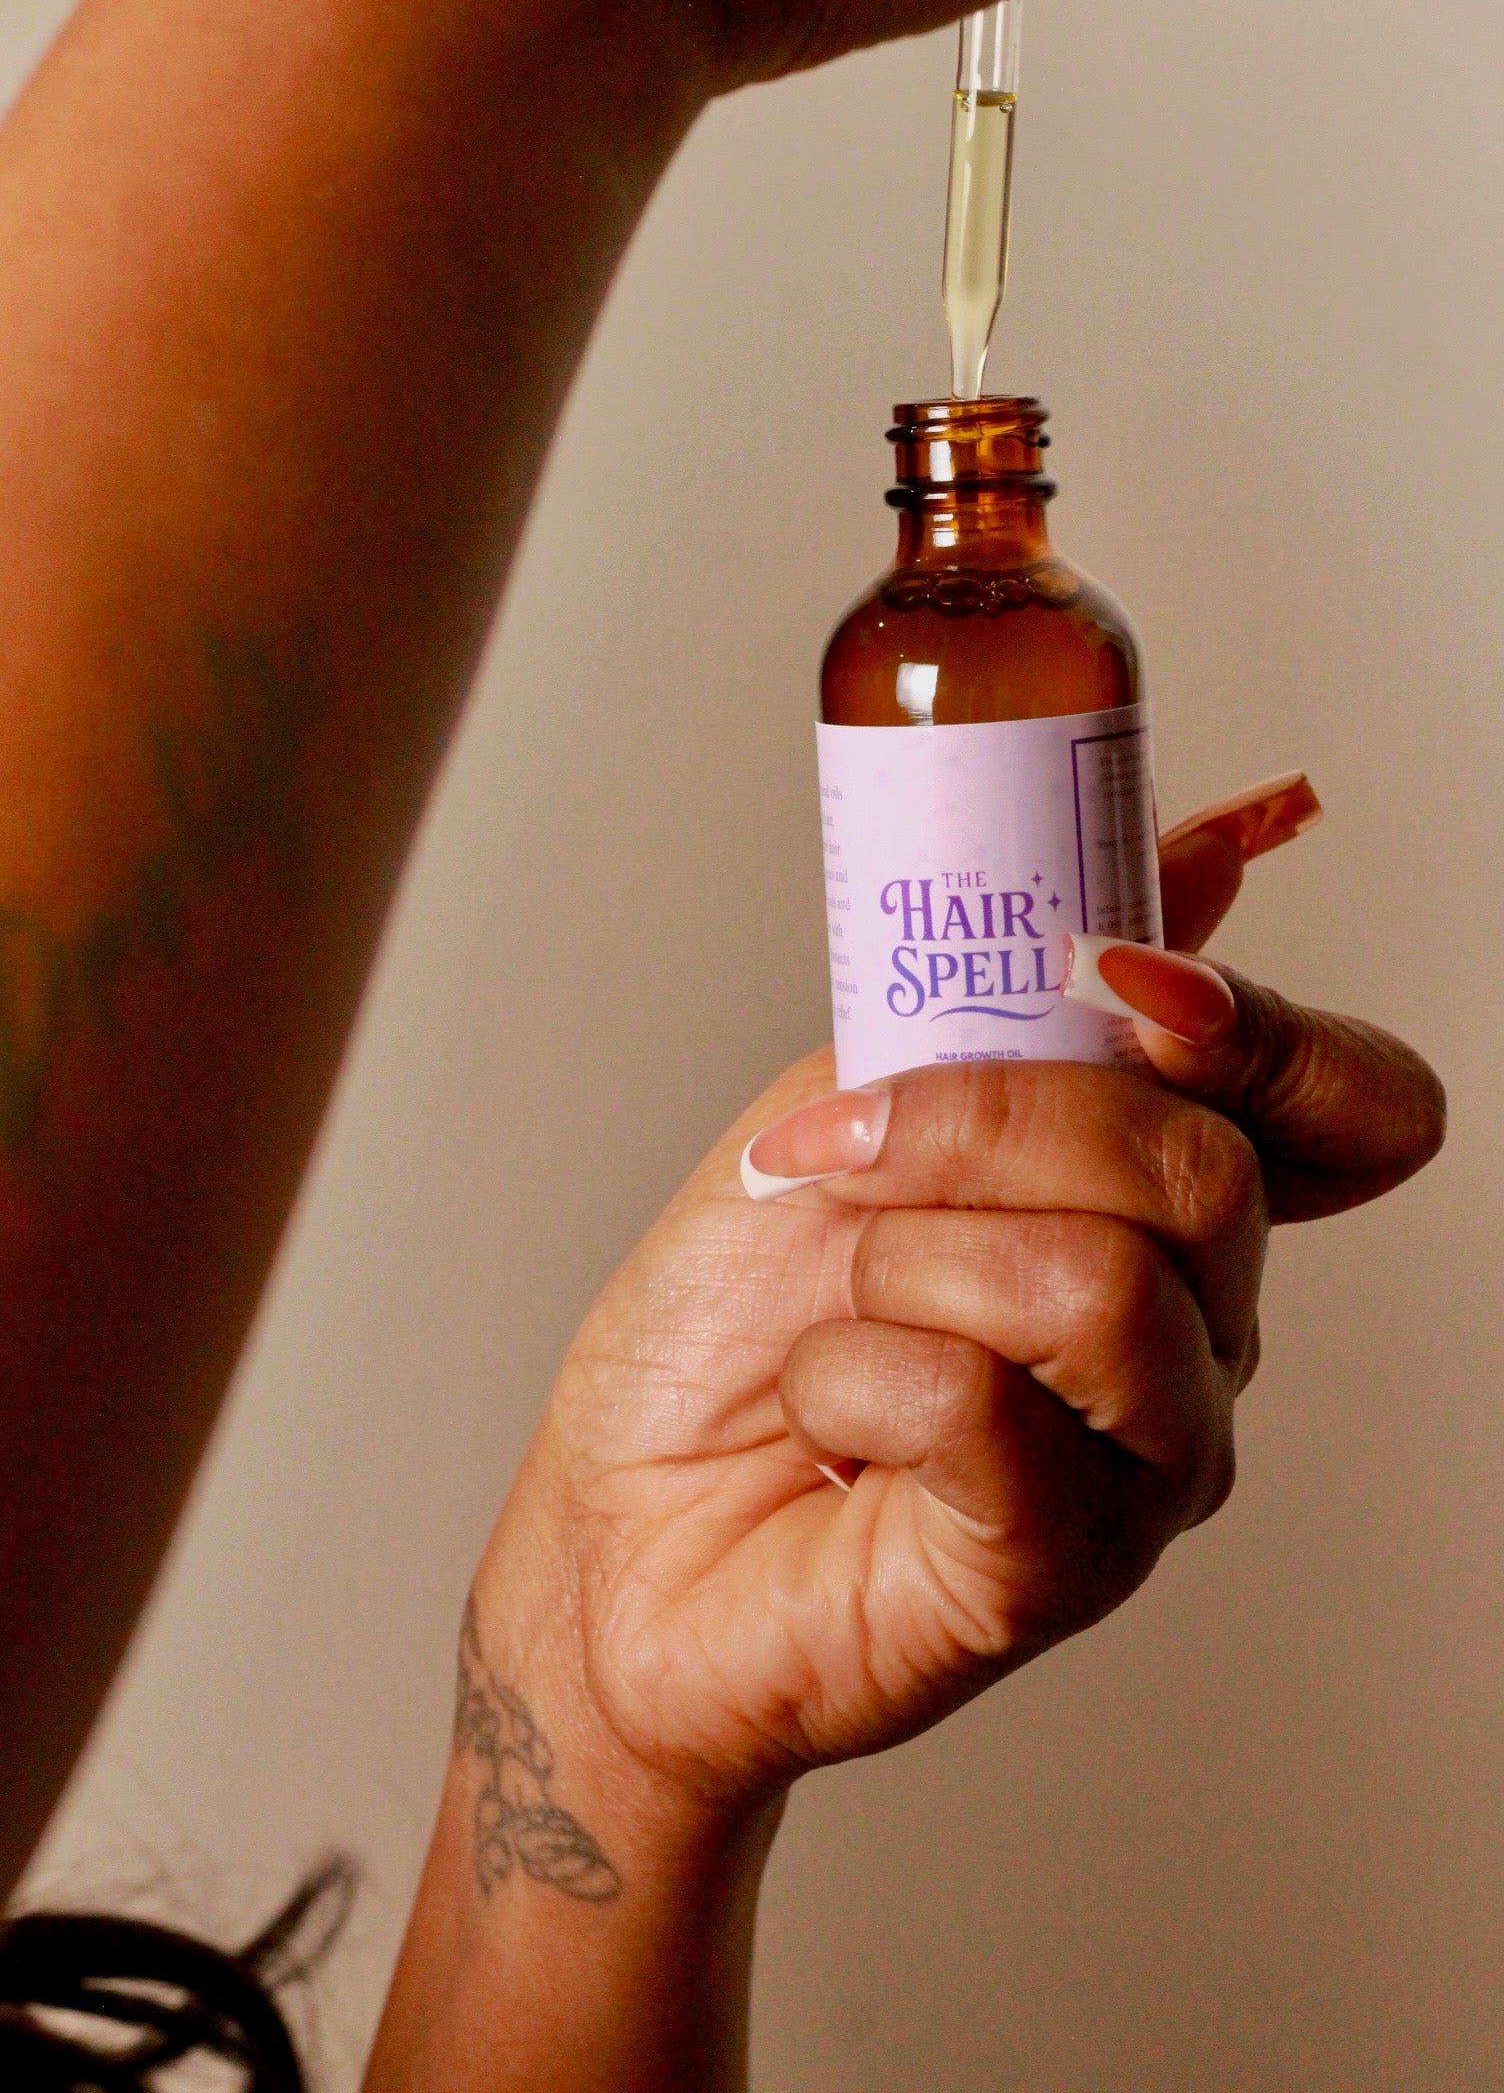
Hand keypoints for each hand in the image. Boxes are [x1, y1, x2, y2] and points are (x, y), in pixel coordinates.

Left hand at [471, 787, 1443, 1804]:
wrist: (618, 1513)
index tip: (1121, 981)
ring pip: (1102, 1284)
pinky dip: (851, 1376)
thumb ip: (1018, 993)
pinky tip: (832, 1421)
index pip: (1354, 1107)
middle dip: (983, 1123)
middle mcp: (1191, 1333)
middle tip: (851, 1151)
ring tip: (840, 1308)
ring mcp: (1146, 1459)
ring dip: (903, 1259)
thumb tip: (1196, 841)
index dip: (1271, 1029)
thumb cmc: (729, 1327)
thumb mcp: (859, 1095)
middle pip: (1204, 1170)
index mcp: (1159, 1210)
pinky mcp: (1066, 1566)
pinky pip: (984, 1407)